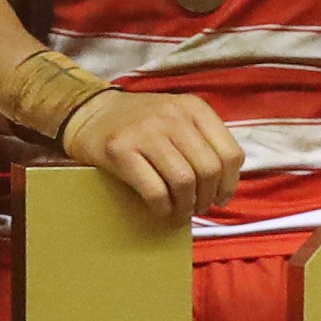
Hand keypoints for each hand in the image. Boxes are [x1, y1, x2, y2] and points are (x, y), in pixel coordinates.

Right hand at [62, 87, 242, 221]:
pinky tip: (161, 210)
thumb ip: (202, 140)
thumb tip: (224, 185)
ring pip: (184, 181)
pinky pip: (154, 190)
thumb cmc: (140, 123)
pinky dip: (163, 208)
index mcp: (193, 108)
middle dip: (207, 198)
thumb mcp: (177, 116)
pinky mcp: (121, 150)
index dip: (230, 184)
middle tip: (197, 208)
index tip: (220, 198)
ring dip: (185, 206)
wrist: (89, 112)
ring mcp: (145, 132)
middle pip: (209, 170)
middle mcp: (172, 115)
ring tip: (180, 212)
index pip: (230, 154)